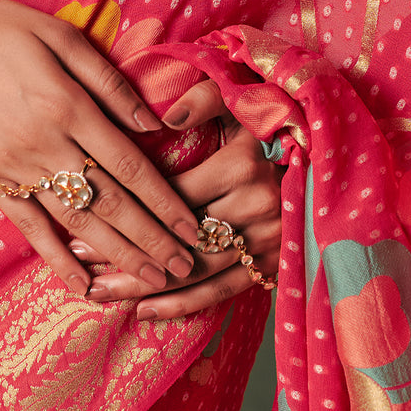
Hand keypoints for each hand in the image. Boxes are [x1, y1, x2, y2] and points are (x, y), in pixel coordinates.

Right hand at [0, 0, 200, 296]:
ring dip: (117, 255)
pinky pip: (29, 227)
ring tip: (152, 279)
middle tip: (185, 267)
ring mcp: (15, 169)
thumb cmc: (3, 31)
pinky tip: (82, 284)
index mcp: (68, 108)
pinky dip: (56, 258)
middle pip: (110, 203)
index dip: (164, 202)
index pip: (129, 167)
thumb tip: (154, 124)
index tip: (192, 227)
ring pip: (76, 223)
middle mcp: (44, 146)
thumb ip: (110, 84)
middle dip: (152, 240)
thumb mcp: (63, 38)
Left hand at [69, 80, 282, 315]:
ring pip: (194, 270)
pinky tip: (146, 311)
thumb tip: (163, 118)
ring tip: (100, 293)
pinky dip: (185, 304)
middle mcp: (254, 207)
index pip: (170, 195)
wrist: (330, 156)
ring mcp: (268, 239)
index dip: (126, 210)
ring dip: (145, 285)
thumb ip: (205, 99)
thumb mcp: (244, 101)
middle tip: (80, 265)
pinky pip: (225, 289)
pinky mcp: (276, 261)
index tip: (84, 218)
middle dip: (124, 254)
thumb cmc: (277, 124)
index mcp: (240, 167)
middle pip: (175, 239)